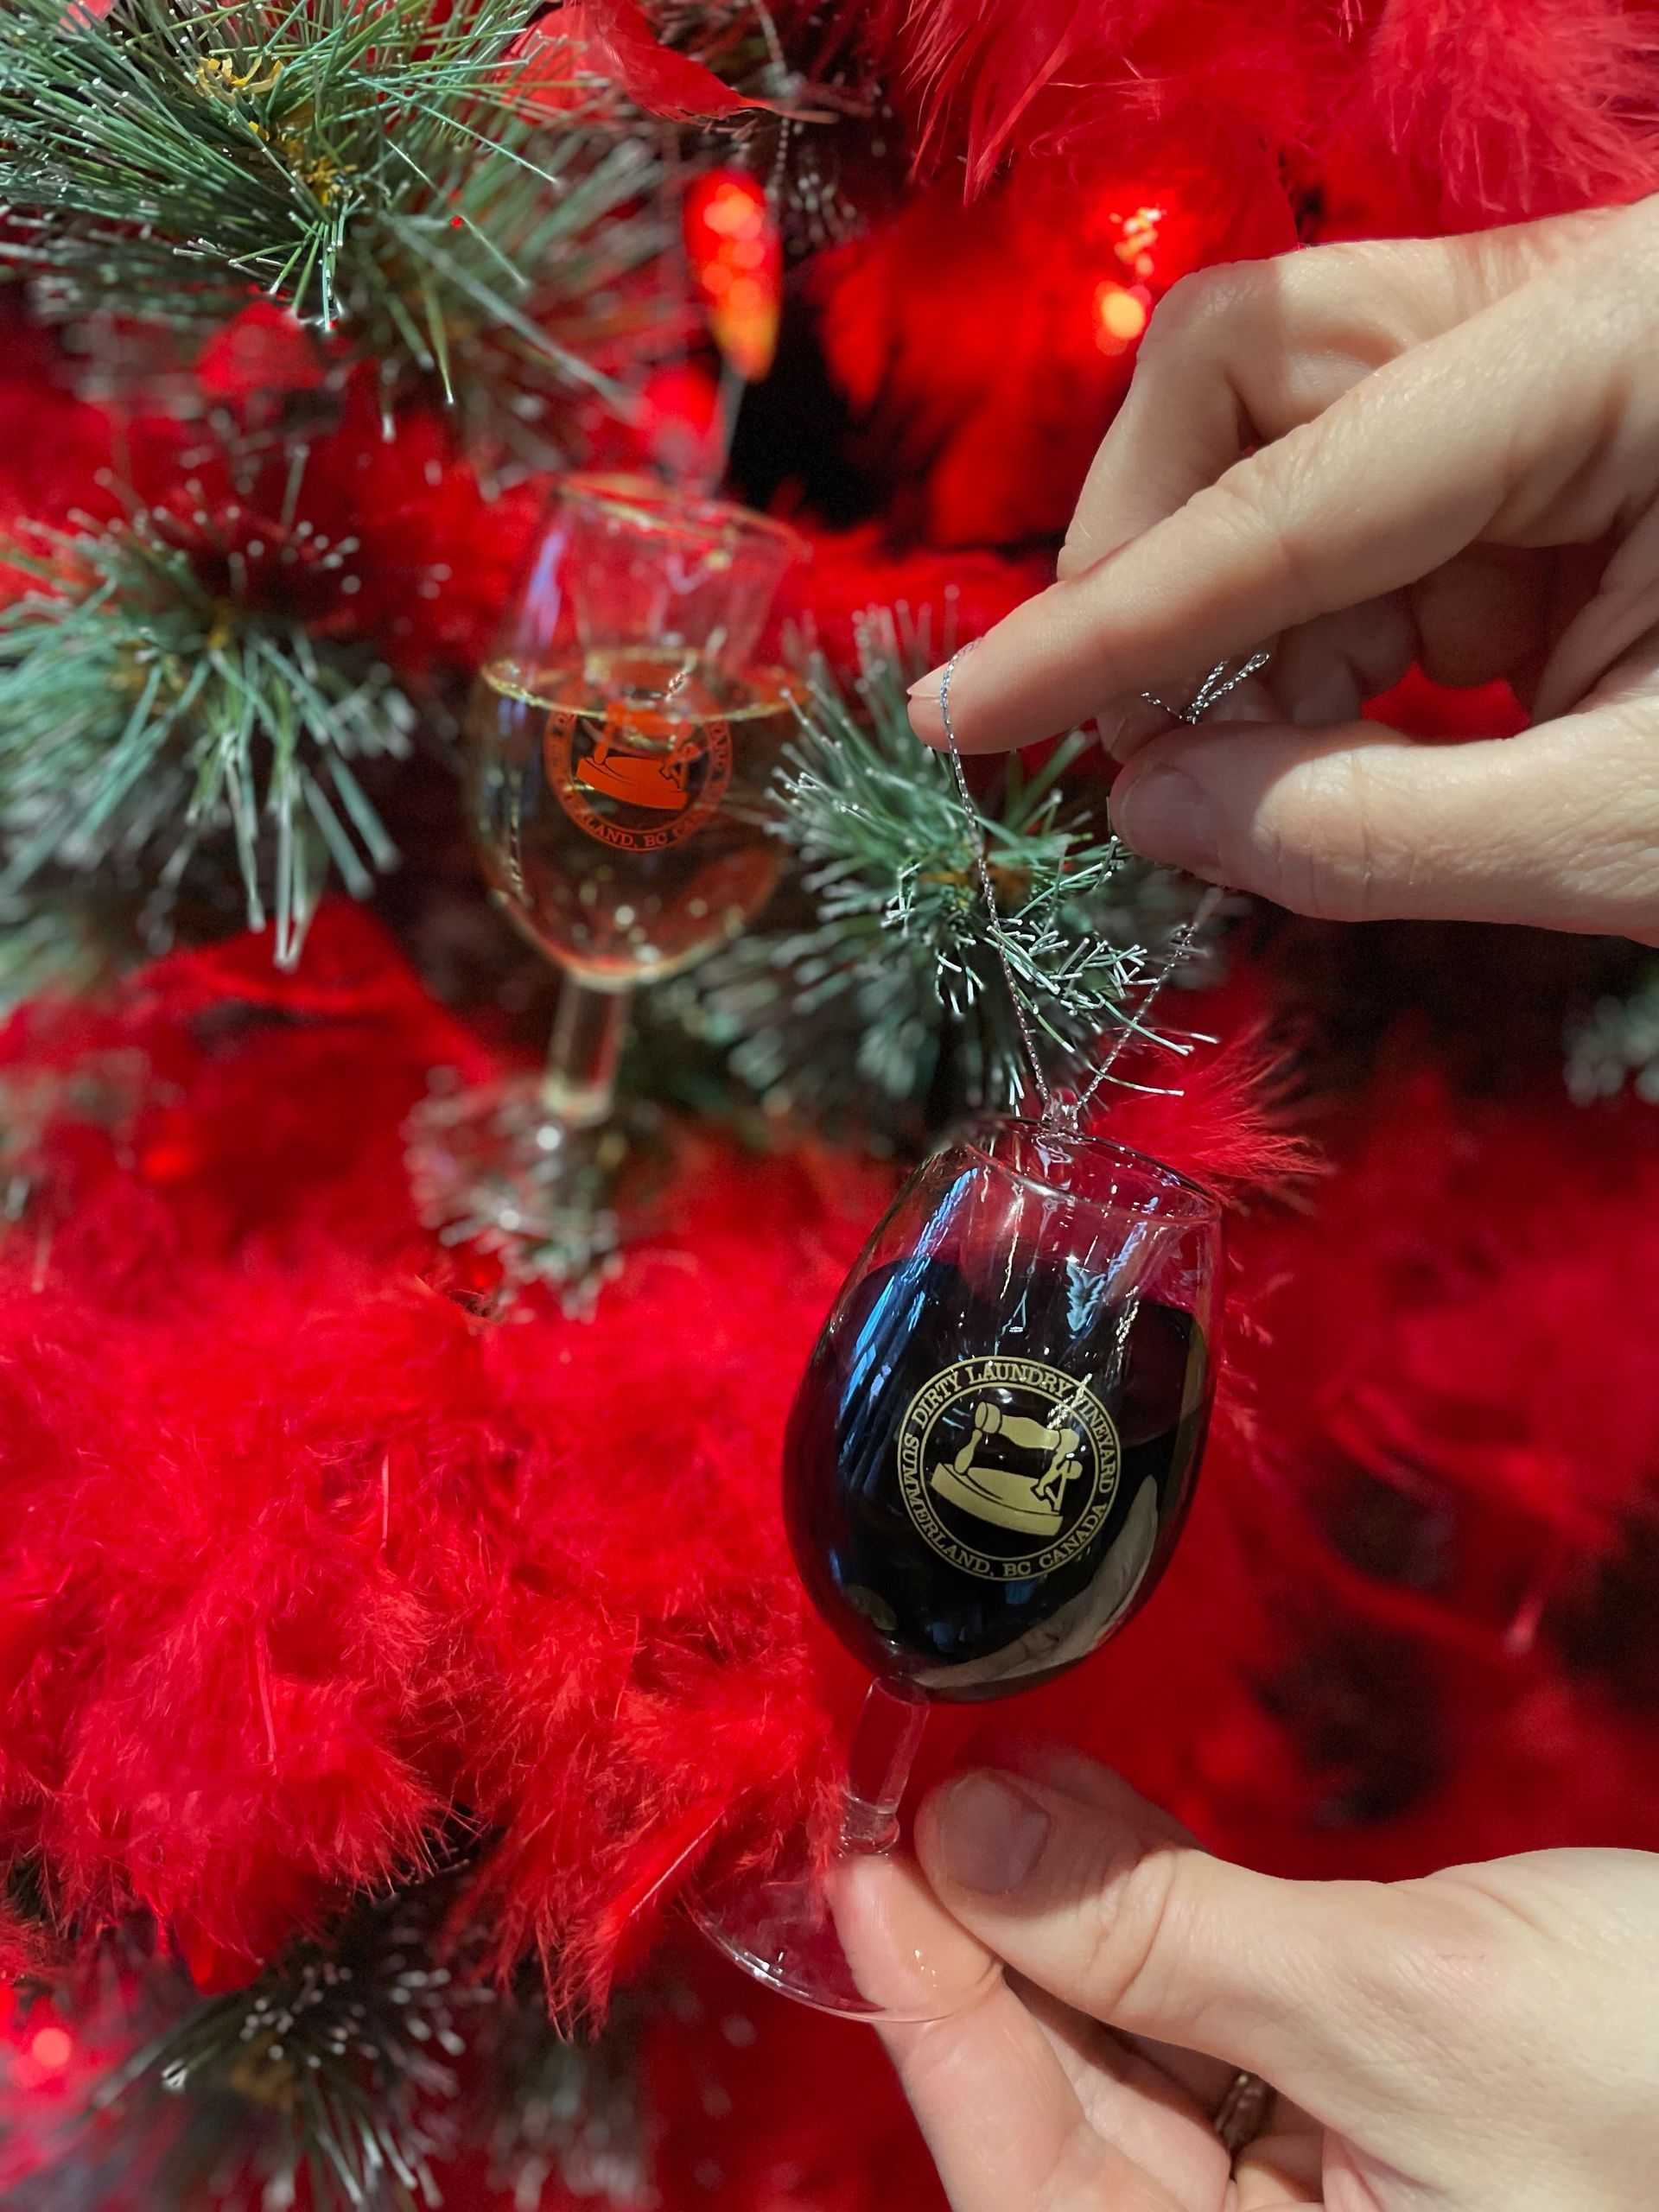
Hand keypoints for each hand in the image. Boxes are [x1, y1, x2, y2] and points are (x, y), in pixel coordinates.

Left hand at [873, 1746, 1658, 2210]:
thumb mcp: (1406, 2008)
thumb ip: (1172, 1939)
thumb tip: (969, 1837)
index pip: (1040, 2189)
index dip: (938, 2027)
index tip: (867, 1871)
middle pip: (1071, 2122)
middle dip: (992, 1954)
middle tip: (919, 1796)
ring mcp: (1321, 2198)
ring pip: (1131, 2059)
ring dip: (1059, 1919)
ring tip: (991, 1784)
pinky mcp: (1353, 2114)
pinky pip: (1209, 2022)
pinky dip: (1148, 1921)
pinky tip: (1088, 1822)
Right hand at [906, 199, 1658, 942]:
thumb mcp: (1629, 831)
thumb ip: (1364, 832)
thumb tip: (1147, 807)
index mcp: (1631, 343)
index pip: (1292, 486)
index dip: (1106, 622)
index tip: (965, 716)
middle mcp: (1579, 300)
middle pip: (1255, 360)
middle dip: (1161, 555)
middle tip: (1137, 732)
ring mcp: (1562, 353)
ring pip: (1286, 424)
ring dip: (1246, 608)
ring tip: (1283, 757)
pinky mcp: (1554, 425)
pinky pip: (1362, 500)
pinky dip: (1327, 627)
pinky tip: (1370, 719)